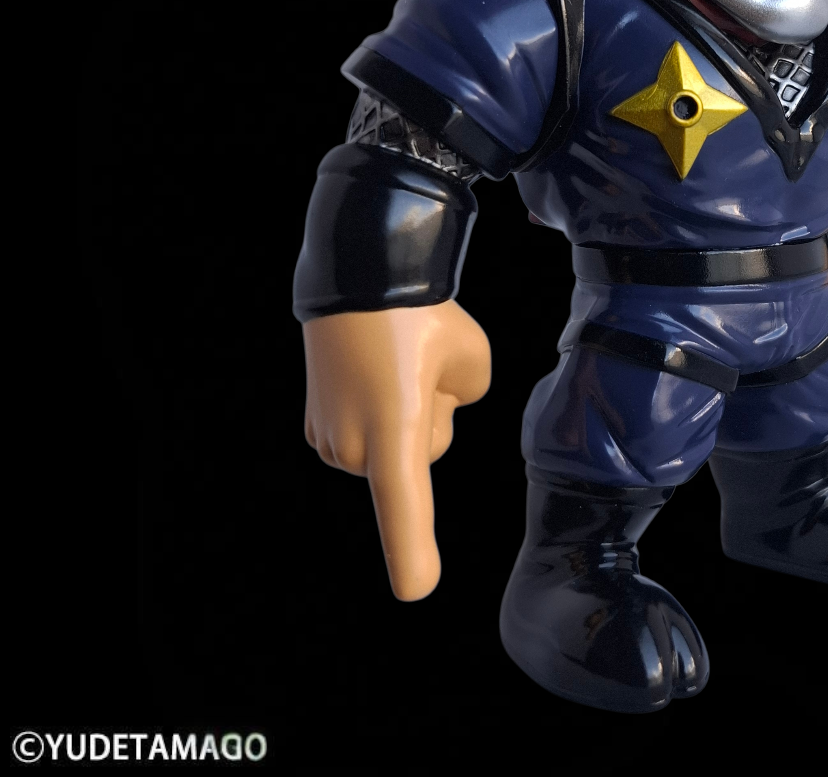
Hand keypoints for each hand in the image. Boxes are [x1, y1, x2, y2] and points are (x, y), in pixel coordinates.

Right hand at [302, 301, 490, 599]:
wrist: (357, 277)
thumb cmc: (418, 316)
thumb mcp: (471, 361)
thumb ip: (462, 402)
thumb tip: (436, 408)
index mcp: (395, 437)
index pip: (407, 509)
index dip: (412, 553)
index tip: (419, 590)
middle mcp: (354, 448)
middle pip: (423, 457)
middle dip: (431, 419)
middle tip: (417, 367)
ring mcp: (329, 441)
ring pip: (394, 447)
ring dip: (404, 412)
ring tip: (393, 362)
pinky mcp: (316, 427)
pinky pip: (370, 433)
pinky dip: (379, 407)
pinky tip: (372, 369)